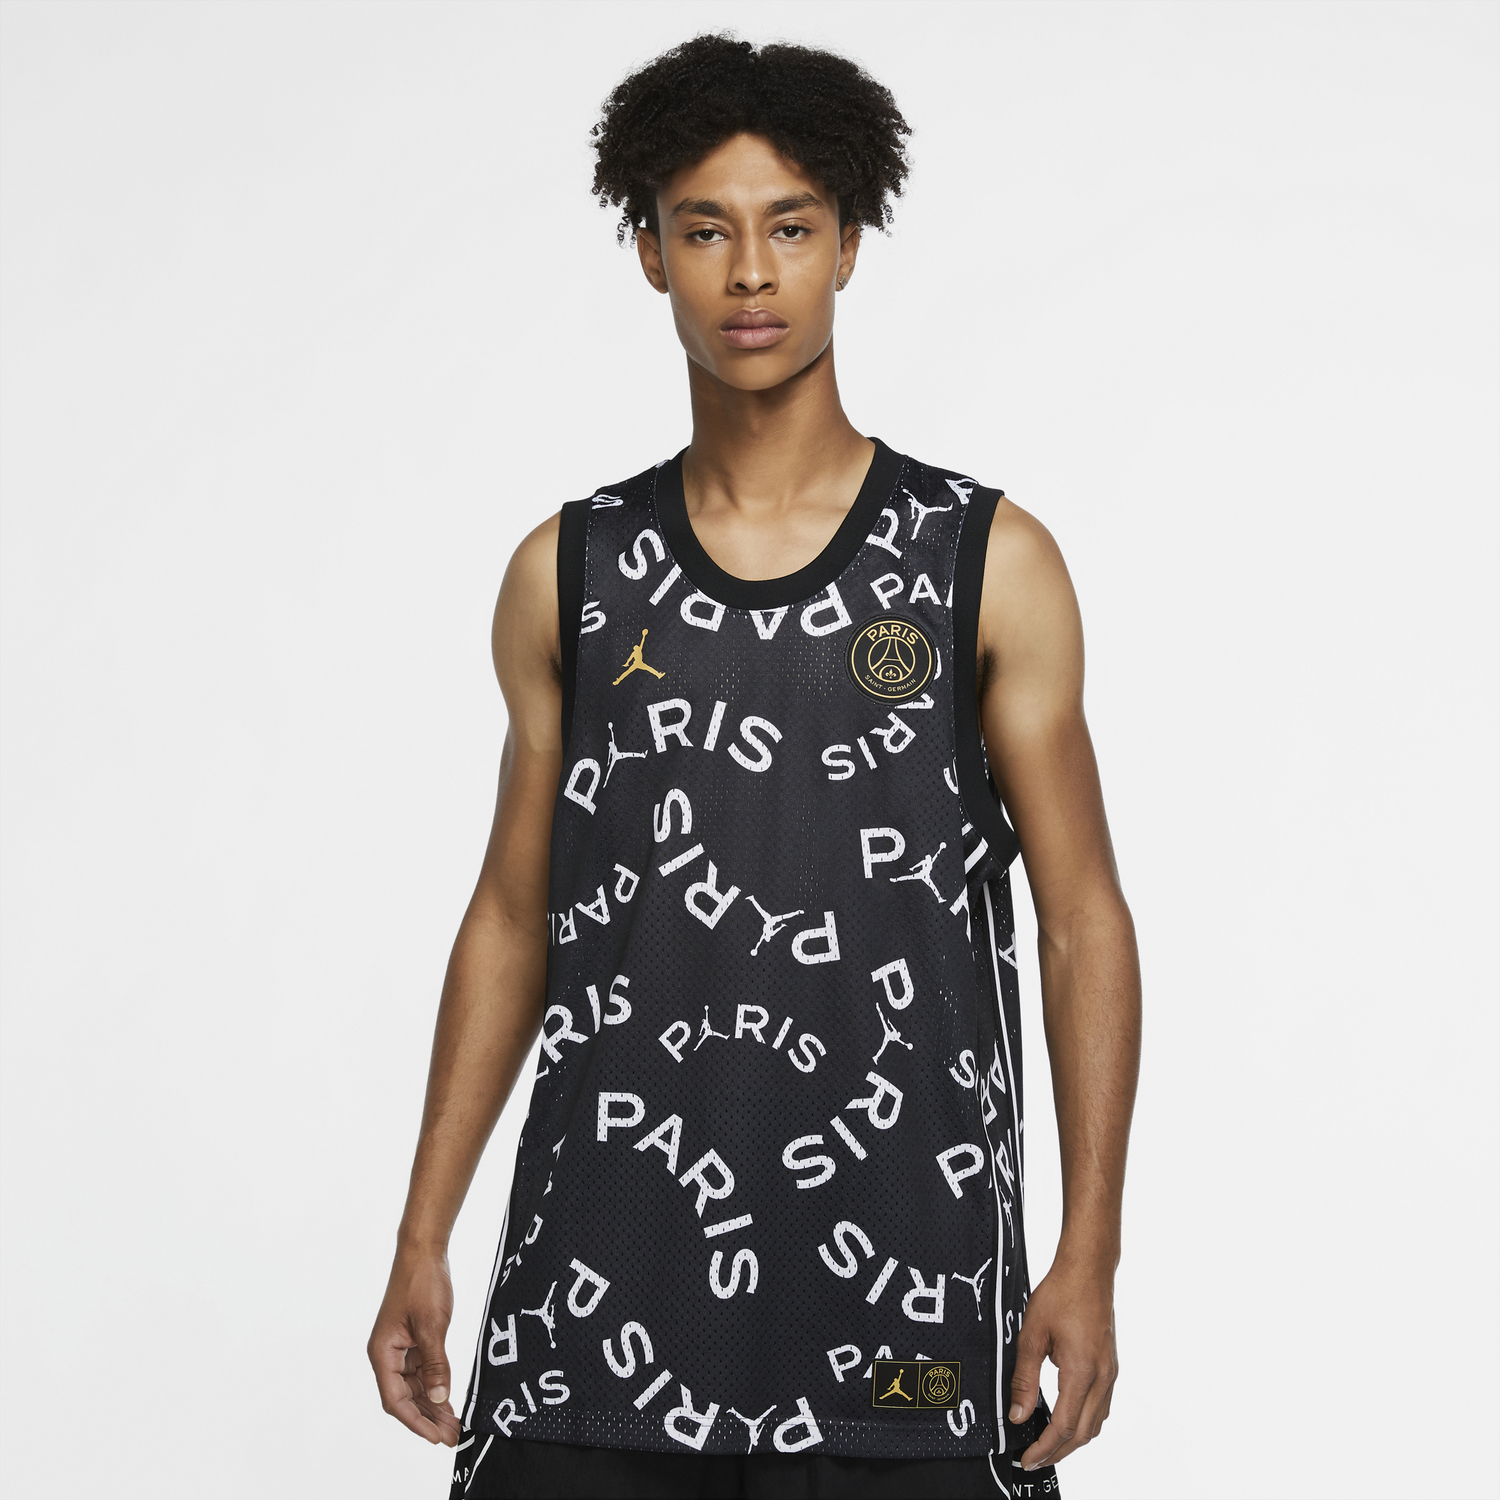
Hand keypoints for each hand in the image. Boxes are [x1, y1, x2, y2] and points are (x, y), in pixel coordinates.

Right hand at [368, 1247, 462, 1446]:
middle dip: (428, 1418)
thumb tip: (440, 1398)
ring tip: (454, 1424)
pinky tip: (449, 1401)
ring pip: (414, 1387)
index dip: (416, 1421)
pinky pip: (422, 1372)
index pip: (395, 1399)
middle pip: (405, 1398)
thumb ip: (436, 1363)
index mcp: (382, 1352)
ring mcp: (399, 1348)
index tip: (436, 1437)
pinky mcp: (412, 1341)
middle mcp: (387, 1354)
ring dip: (433, 1405)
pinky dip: (435, 1386)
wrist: (424, 1251)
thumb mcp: (432, 1325)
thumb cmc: (422, 1282)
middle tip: (452, 1436)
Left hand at [1009, 1256, 1118, 1470]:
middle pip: (1084, 1433)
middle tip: (1035, 1458)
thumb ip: (1024, 1378)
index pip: (1064, 1427)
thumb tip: (1017, 1414)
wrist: (1088, 1269)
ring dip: (1074, 1439)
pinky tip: (1069, 1418)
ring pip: (1096, 1422)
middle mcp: (1102, 1377)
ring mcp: (1110, 1372)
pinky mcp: (1110, 1365)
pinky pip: (1102, 1406)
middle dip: (1059, 1452)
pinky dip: (1085, 1421)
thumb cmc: (1061, 1293)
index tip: (1027, 1458)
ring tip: (1049, 1444)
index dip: (1045, 1448)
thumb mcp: (1032, 1334)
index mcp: (1082, 1372)